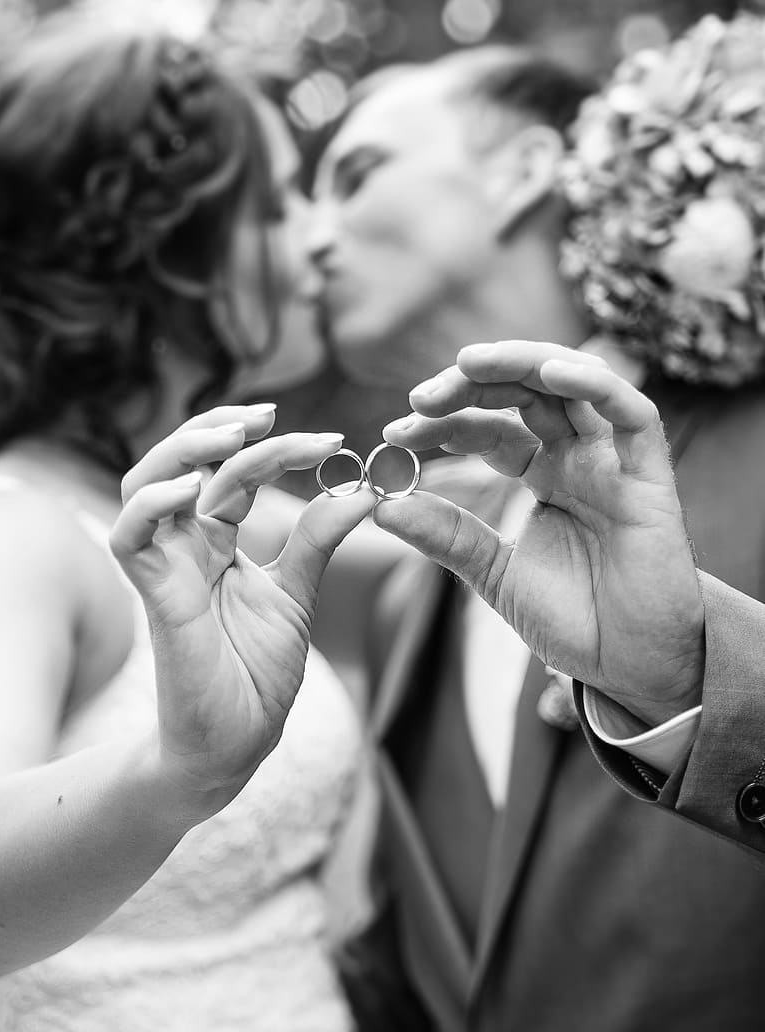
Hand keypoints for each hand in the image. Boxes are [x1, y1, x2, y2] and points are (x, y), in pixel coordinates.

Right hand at [109, 406, 375, 806]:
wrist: (234, 747)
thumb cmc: (255, 676)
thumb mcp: (297, 594)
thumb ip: (317, 540)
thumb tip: (361, 491)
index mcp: (215, 539)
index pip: (233, 470)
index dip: (275, 447)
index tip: (331, 442)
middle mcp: (184, 543)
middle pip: (180, 459)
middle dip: (218, 427)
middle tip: (268, 415)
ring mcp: (165, 566)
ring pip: (144, 481)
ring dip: (184, 449)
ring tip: (234, 436)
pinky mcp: (154, 596)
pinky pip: (128, 536)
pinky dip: (149, 505)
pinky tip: (190, 490)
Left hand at [374, 341, 704, 725]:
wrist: (631, 669)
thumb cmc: (575, 619)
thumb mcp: (494, 573)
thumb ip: (447, 535)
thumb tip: (380, 505)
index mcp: (543, 473)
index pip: (489, 426)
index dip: (444, 422)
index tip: (394, 433)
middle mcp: (577, 456)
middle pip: (524, 392)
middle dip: (470, 384)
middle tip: (420, 398)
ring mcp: (614, 461)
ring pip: (573, 383)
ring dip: (521, 363)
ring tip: (469, 363)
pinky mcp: (651, 476)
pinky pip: (633, 413)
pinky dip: (595, 384)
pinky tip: (551, 373)